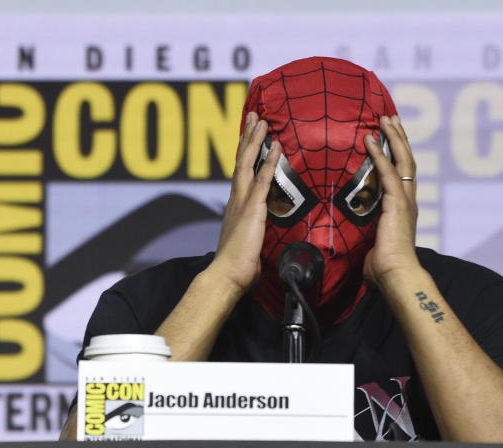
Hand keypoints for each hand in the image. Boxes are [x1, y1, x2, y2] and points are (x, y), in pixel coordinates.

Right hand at [209, 112, 280, 292]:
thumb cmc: (237, 267)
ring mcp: (242, 202)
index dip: (244, 154)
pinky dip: (269, 162)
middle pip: (240, 161)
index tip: (248, 136)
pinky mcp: (252, 209)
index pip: (240, 174)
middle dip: (247, 138)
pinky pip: (262, 180)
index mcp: (234, 206)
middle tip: (253, 116)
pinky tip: (276, 146)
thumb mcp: (247, 244)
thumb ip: (253, 234)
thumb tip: (261, 237)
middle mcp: (235, 199)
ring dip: (255, 141)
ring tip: (262, 121)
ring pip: (247, 164)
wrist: (227, 275)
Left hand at [363, 115, 421, 286]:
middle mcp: (407, 200)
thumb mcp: (371, 243)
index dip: (396, 153)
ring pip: (402, 160)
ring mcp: (404, 201)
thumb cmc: (382, 267)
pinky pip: (388, 173)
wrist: (395, 275)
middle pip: (406, 160)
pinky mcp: (397, 204)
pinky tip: (370, 140)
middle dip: (399, 138)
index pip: (401, 174)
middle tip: (390, 118)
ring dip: (393, 138)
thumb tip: (350, 235)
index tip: (389, 136)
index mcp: (402, 208)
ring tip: (385, 119)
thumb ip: (365, 233)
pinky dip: (380, 154)